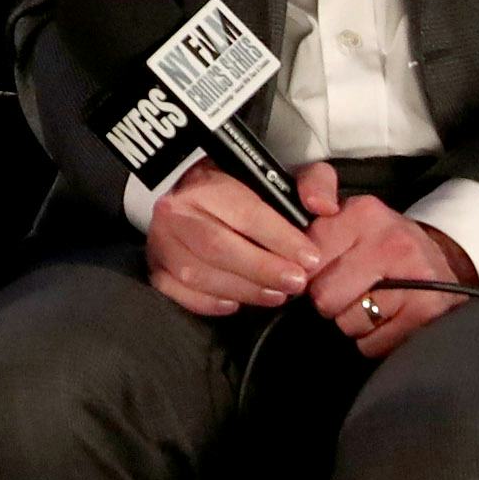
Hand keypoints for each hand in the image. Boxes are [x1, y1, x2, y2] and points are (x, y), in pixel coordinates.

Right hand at [143, 161, 335, 317]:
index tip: (310, 259)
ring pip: (200, 273)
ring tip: (277, 296)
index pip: (245, 212)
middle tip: (297, 284)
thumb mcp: (281, 175)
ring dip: (244, 290)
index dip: (280, 238)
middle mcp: (176, 210)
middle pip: (219, 246)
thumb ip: (312, 182)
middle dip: (263, 269)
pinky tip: (237, 304)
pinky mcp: (155, 267)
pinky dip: (209, 303)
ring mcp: (162, 242)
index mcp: (206, 182)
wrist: (189, 193)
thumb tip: (323, 208)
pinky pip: (180, 292)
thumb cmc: (240, 189)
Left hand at [302, 168, 478, 359]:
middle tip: (347, 290)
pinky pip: (371, 344)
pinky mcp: (426, 311)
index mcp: (363, 213)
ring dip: (352, 322)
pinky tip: (386, 320)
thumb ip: (313, 189)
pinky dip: (373, 340)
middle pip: (323, 296)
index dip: (305, 272)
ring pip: (347, 322)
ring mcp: (412, 276)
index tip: (318, 271)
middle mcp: (390, 241)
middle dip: (328, 300)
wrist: (442, 262)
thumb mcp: (346, 210)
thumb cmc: (379, 242)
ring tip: (370, 303)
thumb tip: (312, 208)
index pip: (308, 256)